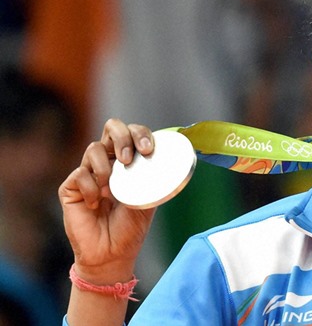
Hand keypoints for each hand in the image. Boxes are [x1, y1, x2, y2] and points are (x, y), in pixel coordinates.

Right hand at [59, 119, 155, 279]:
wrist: (112, 254)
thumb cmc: (131, 227)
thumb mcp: (150, 198)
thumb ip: (155, 178)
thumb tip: (171, 160)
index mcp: (127, 161)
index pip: (132, 133)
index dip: (140, 133)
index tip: (149, 150)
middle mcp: (107, 161)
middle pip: (111, 128)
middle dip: (122, 138)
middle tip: (129, 158)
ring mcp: (87, 173)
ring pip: (93, 148)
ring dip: (106, 166)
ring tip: (112, 189)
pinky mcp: (70, 188)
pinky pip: (79, 174)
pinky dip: (91, 188)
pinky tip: (97, 204)